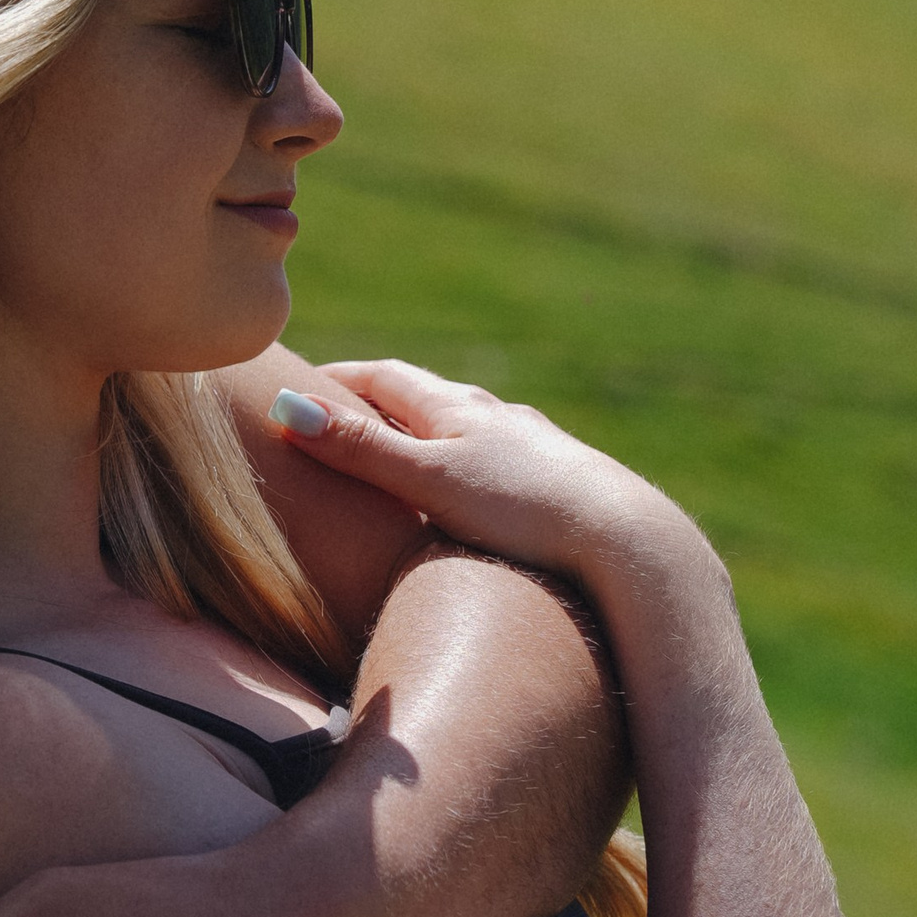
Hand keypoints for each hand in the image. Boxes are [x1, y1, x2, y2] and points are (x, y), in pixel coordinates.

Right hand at [272, 359, 712, 605]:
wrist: (625, 541)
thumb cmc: (523, 509)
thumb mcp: (431, 478)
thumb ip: (363, 451)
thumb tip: (291, 409)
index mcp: (455, 407)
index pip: (382, 375)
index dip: (337, 378)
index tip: (296, 384)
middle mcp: (493, 415)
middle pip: (423, 394)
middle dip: (377, 400)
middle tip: (336, 413)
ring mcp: (530, 445)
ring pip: (466, 426)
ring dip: (426, 431)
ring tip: (401, 451)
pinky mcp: (558, 482)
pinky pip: (498, 461)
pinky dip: (467, 464)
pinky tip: (478, 491)